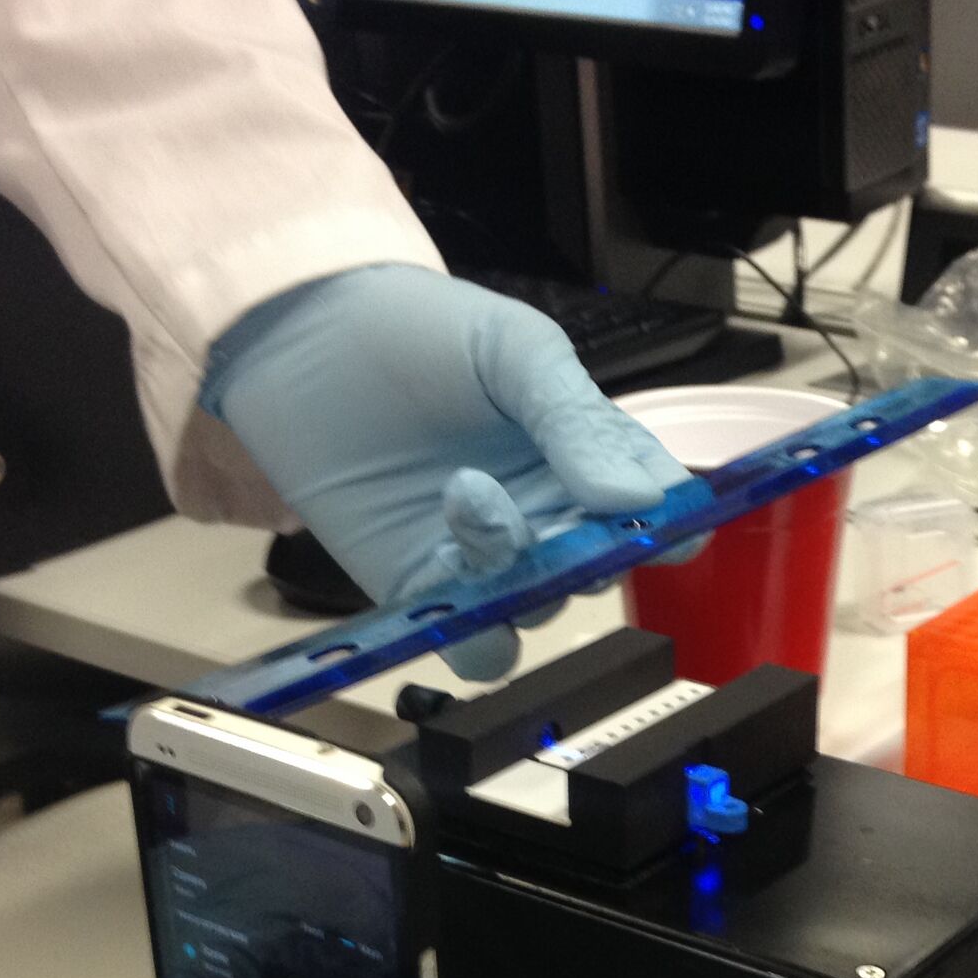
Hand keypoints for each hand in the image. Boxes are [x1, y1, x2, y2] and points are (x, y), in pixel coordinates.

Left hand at [202, 263, 694, 679]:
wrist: (303, 337)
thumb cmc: (417, 329)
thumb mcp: (516, 351)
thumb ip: (578, 422)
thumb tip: (642, 498)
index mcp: (591, 452)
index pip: (662, 510)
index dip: (674, 527)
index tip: (662, 523)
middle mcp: (551, 514)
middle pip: (606, 569)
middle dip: (588, 551)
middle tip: (557, 511)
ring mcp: (493, 558)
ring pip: (544, 610)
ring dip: (523, 577)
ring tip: (469, 497)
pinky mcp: (431, 591)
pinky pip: (478, 648)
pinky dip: (478, 630)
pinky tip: (447, 565)